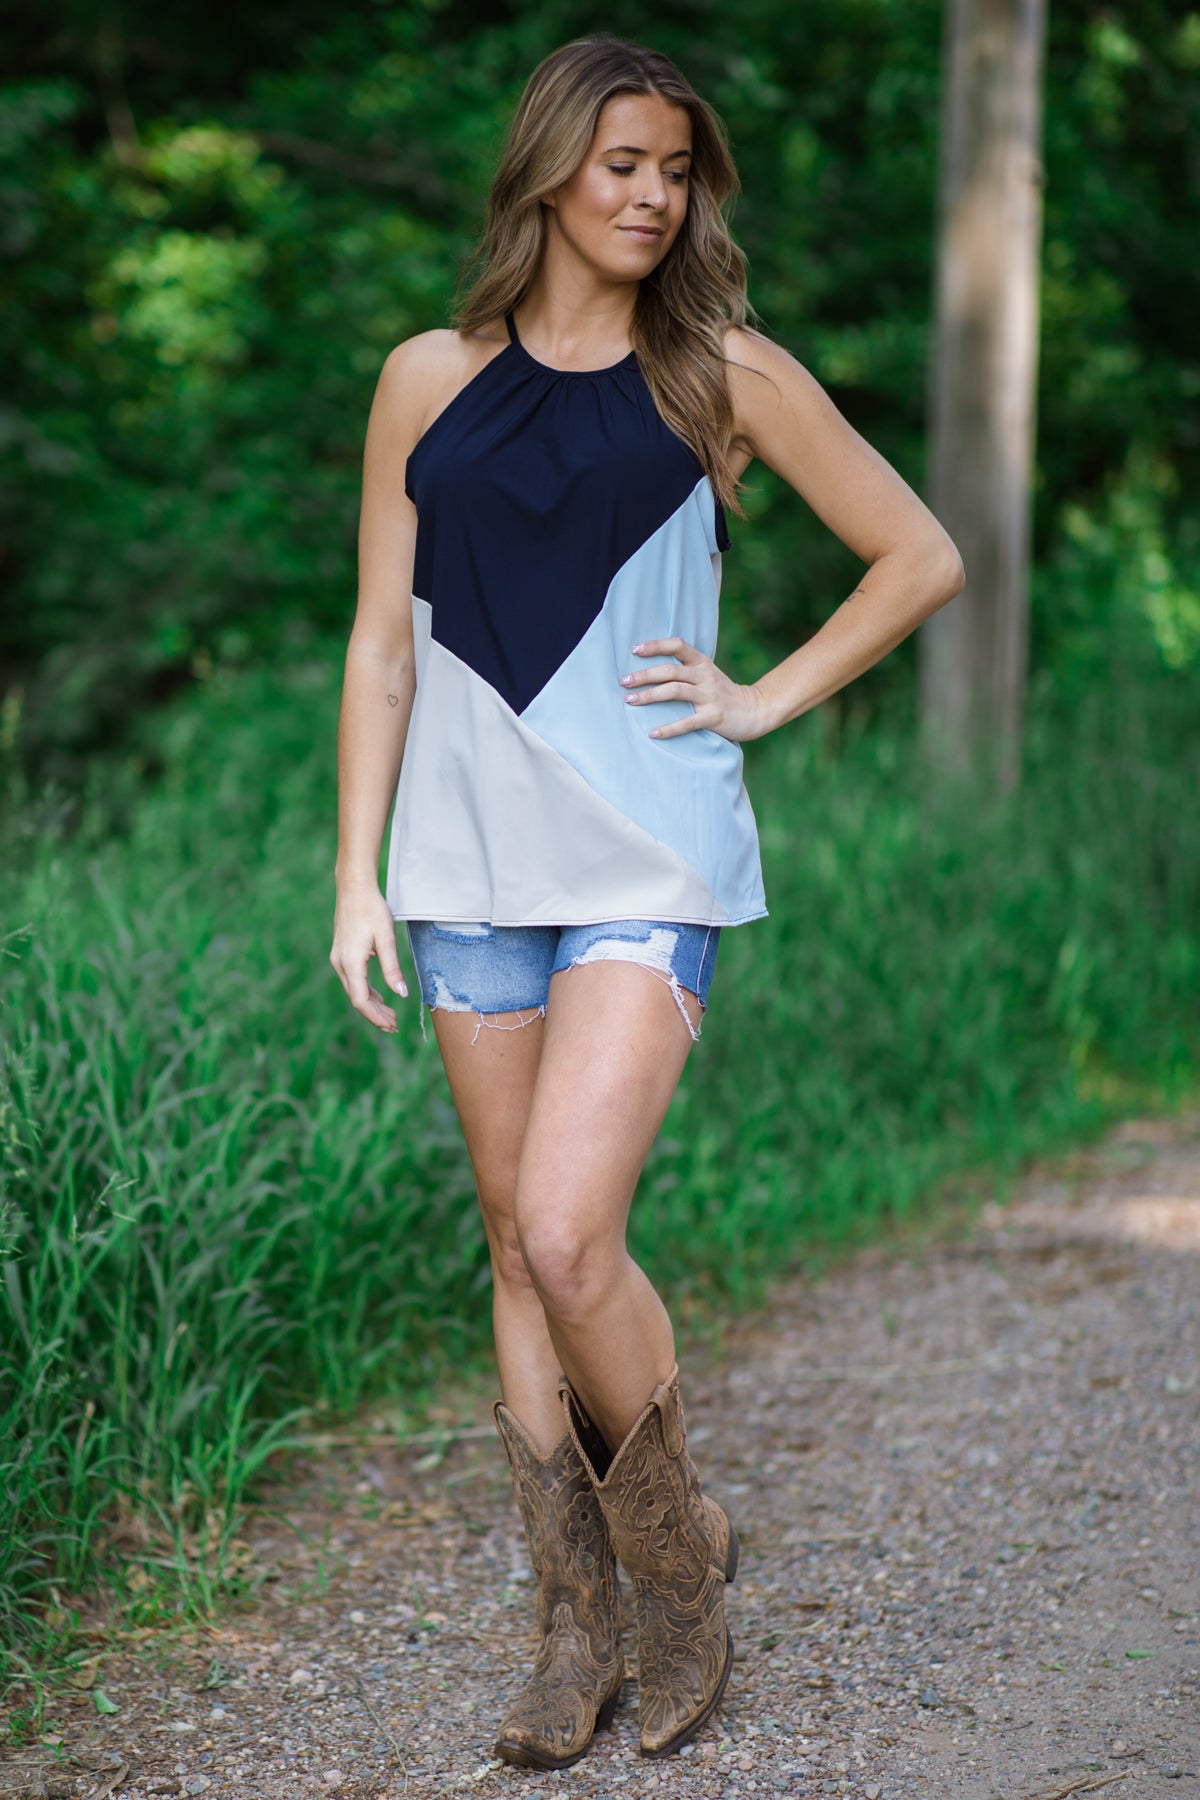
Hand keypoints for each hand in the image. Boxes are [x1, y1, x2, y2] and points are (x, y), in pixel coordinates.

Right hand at [329, 885, 408, 1032]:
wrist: (354, 889)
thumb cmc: (372, 910)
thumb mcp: (386, 939)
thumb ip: (392, 968)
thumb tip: (401, 994)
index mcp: (350, 963)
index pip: (360, 1000)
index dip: (375, 1016)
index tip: (392, 1025)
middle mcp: (340, 964)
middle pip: (356, 999)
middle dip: (375, 1015)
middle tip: (395, 1026)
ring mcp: (339, 960)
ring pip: (354, 991)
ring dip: (372, 1005)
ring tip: (390, 1016)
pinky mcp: (342, 955)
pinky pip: (353, 980)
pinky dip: (367, 992)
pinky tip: (380, 997)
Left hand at [618, 638, 771, 741]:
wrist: (755, 710)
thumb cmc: (723, 693)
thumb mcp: (707, 674)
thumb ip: (686, 670)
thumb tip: (650, 670)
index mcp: (702, 663)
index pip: (678, 645)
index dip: (656, 645)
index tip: (634, 650)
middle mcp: (705, 676)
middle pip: (670, 670)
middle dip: (644, 675)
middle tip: (623, 682)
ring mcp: (710, 696)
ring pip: (675, 691)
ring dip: (650, 696)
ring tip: (630, 701)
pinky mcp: (714, 717)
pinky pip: (688, 722)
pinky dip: (669, 728)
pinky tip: (653, 733)